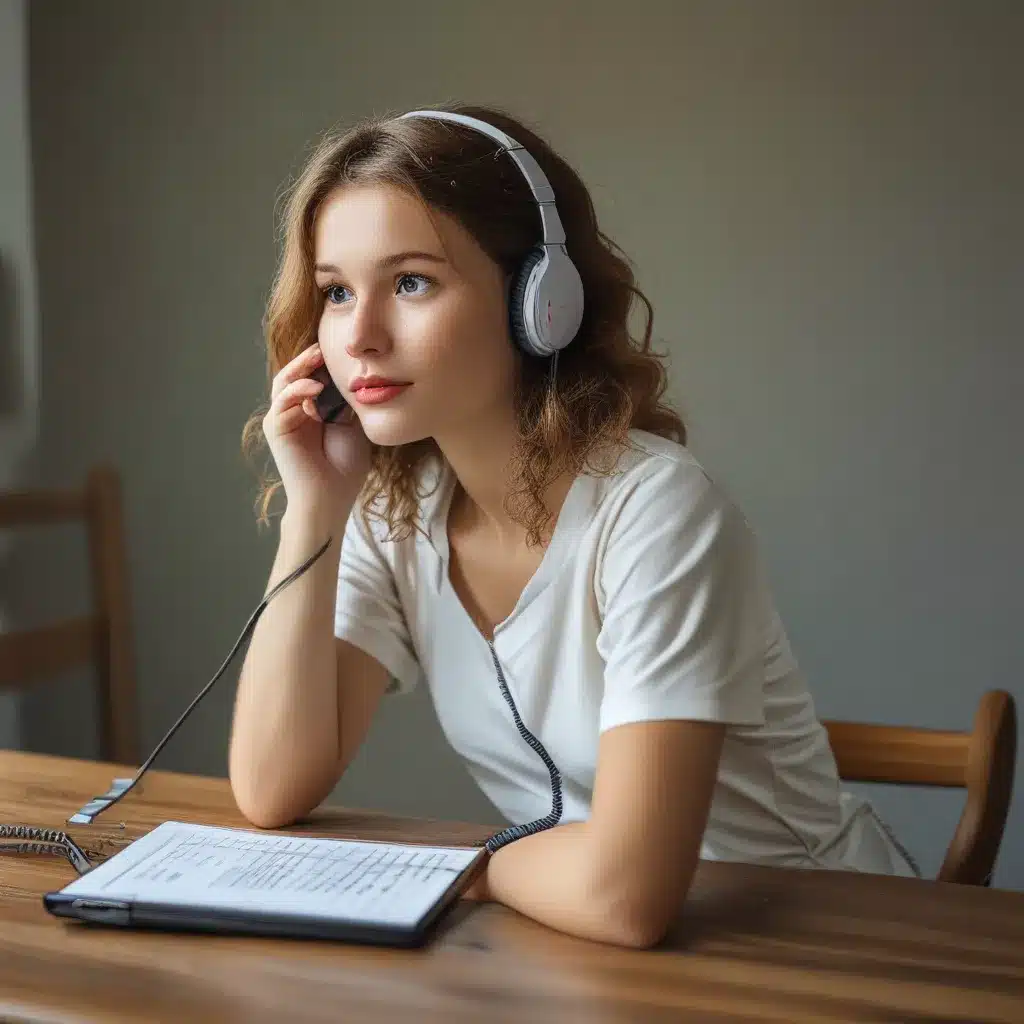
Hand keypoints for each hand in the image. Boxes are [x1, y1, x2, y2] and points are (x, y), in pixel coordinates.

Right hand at [262, 343, 370, 511]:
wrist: (331, 497)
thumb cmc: (345, 466)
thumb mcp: (352, 424)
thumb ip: (346, 401)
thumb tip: (353, 372)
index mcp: (311, 409)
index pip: (312, 375)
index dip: (324, 362)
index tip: (344, 349)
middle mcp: (293, 411)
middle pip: (296, 374)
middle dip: (310, 358)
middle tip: (328, 345)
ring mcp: (282, 419)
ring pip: (285, 382)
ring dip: (301, 368)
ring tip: (320, 357)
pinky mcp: (275, 428)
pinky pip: (282, 402)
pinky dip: (297, 391)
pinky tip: (315, 388)